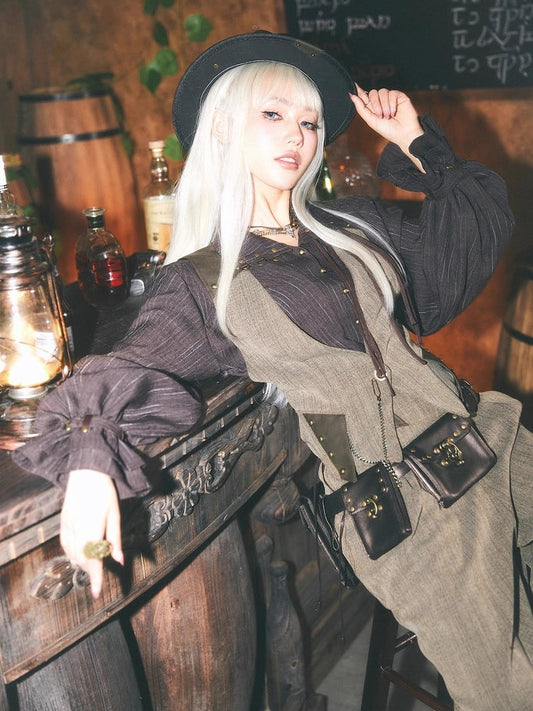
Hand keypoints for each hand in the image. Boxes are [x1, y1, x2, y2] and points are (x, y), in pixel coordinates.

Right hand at [60, 469, 123, 598]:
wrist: (86, 472)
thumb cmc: (105, 492)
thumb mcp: (115, 515)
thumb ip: (115, 540)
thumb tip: (119, 561)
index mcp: (93, 529)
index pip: (94, 561)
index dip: (96, 579)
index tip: (97, 594)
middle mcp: (77, 531)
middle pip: (82, 560)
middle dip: (90, 572)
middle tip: (99, 579)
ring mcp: (67, 527)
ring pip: (72, 554)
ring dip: (82, 564)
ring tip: (92, 568)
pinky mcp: (62, 522)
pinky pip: (65, 545)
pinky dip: (72, 554)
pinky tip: (78, 556)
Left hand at [350, 84, 424, 169]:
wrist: (404, 134)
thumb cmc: (388, 130)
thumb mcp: (371, 121)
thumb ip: (361, 108)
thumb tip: (351, 95)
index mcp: (373, 108)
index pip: (364, 96)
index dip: (358, 90)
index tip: (352, 84)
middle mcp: (381, 102)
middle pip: (372, 93)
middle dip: (375, 104)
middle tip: (380, 116)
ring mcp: (390, 98)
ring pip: (382, 92)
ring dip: (384, 105)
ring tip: (388, 116)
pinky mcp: (399, 96)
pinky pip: (392, 93)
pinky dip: (392, 103)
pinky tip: (394, 112)